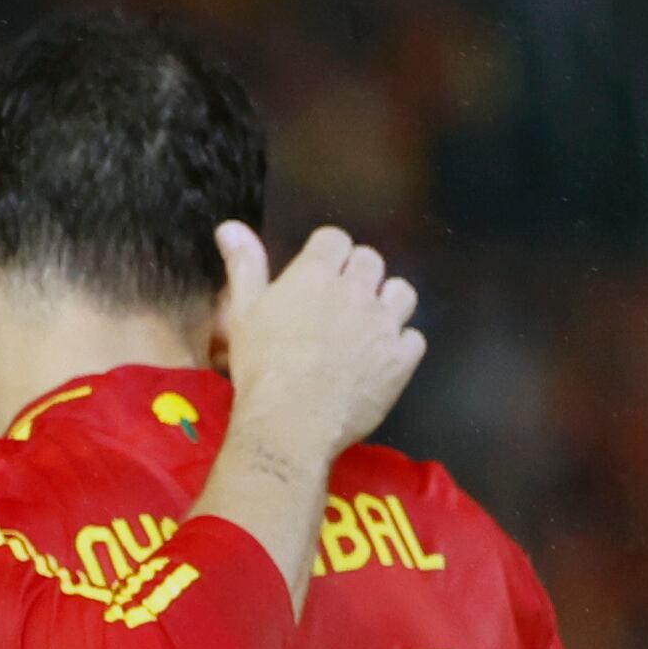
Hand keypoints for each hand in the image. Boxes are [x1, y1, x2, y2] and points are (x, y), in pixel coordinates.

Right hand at [212, 223, 426, 465]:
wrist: (291, 422)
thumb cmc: (262, 367)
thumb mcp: (243, 311)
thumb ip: (244, 265)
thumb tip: (232, 227)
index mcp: (316, 274)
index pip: (335, 238)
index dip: (328, 253)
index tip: (320, 272)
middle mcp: (356, 292)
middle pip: (371, 260)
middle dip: (359, 273)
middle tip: (342, 300)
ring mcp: (383, 325)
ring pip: (403, 292)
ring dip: (389, 301)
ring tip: (370, 322)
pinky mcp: (401, 360)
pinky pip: (415, 338)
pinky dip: (403, 344)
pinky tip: (384, 357)